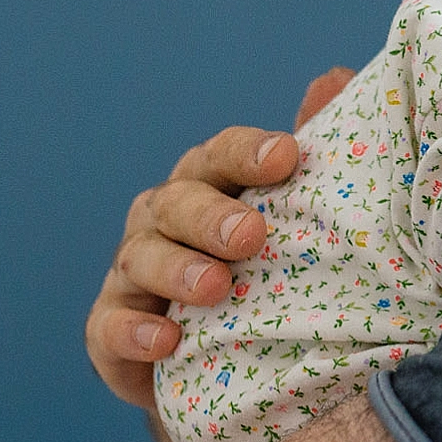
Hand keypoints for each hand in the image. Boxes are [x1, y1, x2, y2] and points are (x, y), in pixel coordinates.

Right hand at [85, 67, 355, 408]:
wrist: (235, 364)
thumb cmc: (271, 272)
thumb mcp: (301, 218)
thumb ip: (318, 152)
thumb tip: (332, 78)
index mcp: (211, 184)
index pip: (223, 155)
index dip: (250, 153)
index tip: (288, 157)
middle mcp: (165, 218)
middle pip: (179, 201)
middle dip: (212, 215)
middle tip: (252, 235)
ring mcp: (132, 272)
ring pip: (141, 256)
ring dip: (177, 269)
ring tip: (218, 287)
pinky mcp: (110, 332)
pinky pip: (109, 326)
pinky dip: (133, 331)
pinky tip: (166, 340)